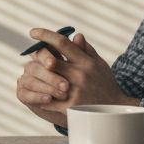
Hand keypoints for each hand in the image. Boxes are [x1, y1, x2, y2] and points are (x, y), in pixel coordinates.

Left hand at [15, 29, 135, 124]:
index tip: (33, 32)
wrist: (113, 111)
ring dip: (36, 74)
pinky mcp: (70, 107)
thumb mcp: (99, 64)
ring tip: (30, 70)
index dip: (45, 35)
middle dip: (38, 55)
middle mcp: (80, 75)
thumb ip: (86, 49)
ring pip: (47, 80)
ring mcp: (74, 91)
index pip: (62, 43)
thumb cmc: (105, 83)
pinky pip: (48, 100)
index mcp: (86, 62)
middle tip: (30, 52)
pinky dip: (40, 95)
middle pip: (50, 60)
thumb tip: (76, 34)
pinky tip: (35, 91)